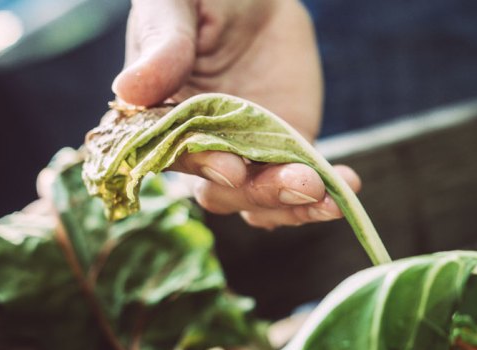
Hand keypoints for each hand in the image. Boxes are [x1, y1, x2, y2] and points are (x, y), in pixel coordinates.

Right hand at [112, 0, 357, 227]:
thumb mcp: (176, 6)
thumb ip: (162, 46)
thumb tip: (128, 89)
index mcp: (157, 119)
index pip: (170, 156)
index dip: (199, 166)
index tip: (230, 168)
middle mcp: (198, 148)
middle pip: (221, 191)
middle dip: (259, 191)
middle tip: (298, 183)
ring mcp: (245, 156)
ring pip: (261, 199)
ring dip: (292, 203)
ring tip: (325, 193)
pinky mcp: (285, 155)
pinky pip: (301, 187)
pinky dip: (324, 195)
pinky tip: (347, 186)